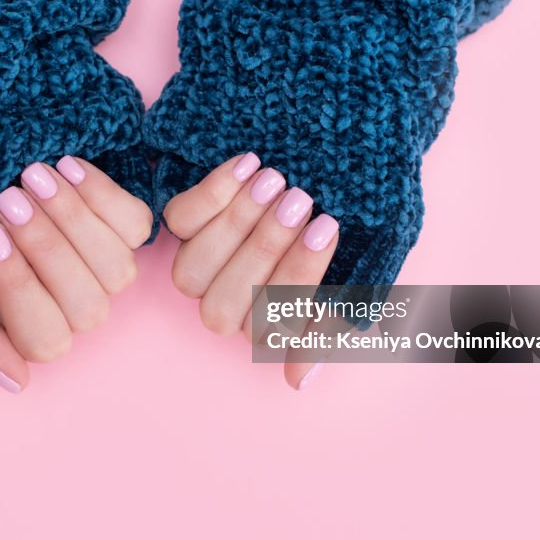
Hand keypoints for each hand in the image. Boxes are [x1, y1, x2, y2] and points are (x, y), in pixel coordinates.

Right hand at [0, 157, 152, 392]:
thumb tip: (19, 381)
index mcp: (38, 333)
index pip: (46, 338)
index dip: (17, 286)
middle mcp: (81, 308)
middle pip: (86, 305)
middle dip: (43, 247)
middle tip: (7, 199)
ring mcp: (109, 270)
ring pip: (116, 268)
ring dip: (72, 218)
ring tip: (32, 177)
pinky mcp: (131, 228)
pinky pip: (134, 224)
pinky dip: (100, 193)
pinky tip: (65, 166)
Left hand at [164, 153, 339, 389]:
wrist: (341, 159)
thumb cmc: (352, 222)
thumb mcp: (359, 269)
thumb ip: (332, 323)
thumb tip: (297, 380)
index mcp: (270, 323)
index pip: (267, 329)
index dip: (296, 279)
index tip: (329, 229)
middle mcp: (229, 301)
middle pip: (222, 306)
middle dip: (265, 251)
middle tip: (301, 202)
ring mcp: (201, 263)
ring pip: (194, 269)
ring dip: (236, 225)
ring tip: (276, 182)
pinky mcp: (183, 222)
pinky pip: (180, 220)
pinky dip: (213, 193)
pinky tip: (250, 164)